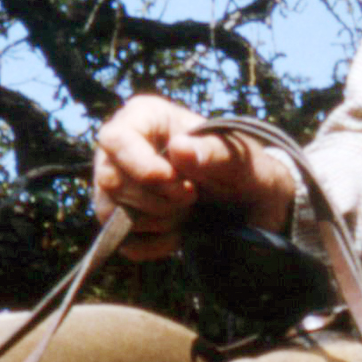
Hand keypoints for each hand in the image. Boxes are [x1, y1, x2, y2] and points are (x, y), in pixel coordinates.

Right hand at [91, 94, 298, 262]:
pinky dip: (156, 244)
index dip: (141, 166)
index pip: (115, 139)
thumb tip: (179, 147)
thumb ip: (213, 151)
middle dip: (157, 199)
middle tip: (192, 197)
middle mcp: (121, 149)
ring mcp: (116, 185)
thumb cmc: (242, 167)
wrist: (250, 202)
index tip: (177, 182)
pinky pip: (124, 241)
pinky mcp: (122, 219)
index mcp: (145, 117)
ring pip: (112, 212)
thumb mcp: (239, 157)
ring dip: (158, 221)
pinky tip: (179, 231)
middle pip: (111, 181)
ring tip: (188, 211)